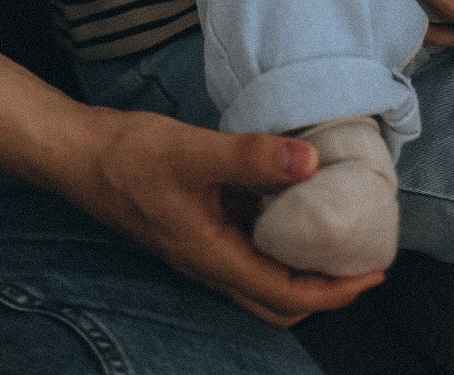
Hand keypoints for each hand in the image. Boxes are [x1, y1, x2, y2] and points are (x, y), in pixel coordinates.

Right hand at [61, 107, 382, 325]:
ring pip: (262, 275)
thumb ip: (252, 157)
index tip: (374, 270)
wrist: (79, 154)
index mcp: (215, 257)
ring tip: (334, 228)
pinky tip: (287, 194)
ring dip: (300, 264)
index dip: (337, 289)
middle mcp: (210, 262)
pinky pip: (245, 244)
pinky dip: (275, 234)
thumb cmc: (129, 157)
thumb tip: (312, 160)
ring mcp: (201, 246)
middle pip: (279, 301)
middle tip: (361, 258)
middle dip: (326, 288)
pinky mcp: (195, 225)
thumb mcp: (194, 152)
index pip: (289, 295)